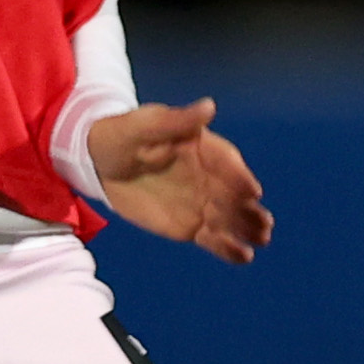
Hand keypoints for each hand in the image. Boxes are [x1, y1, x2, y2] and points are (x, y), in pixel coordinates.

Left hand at [87, 99, 271, 263]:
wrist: (99, 162)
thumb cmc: (122, 135)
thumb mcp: (144, 124)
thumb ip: (176, 120)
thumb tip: (209, 107)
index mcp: (203, 147)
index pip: (226, 162)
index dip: (239, 176)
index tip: (252, 191)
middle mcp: (208, 176)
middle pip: (234, 194)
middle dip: (249, 208)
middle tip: (264, 224)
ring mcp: (201, 202)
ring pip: (229, 218)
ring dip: (247, 228)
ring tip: (262, 238)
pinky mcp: (190, 225)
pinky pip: (212, 238)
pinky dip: (227, 248)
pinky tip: (244, 256)